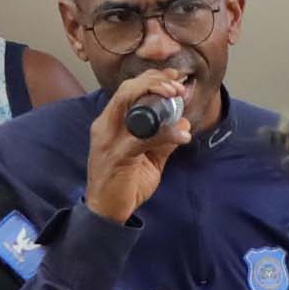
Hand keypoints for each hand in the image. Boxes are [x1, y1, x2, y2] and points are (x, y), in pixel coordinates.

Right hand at [83, 66, 193, 224]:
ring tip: (178, 98)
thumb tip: (183, 123)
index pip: (129, 89)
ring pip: (128, 102)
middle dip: (155, 81)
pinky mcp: (116, 156)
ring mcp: (108, 139)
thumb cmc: (125, 183)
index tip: (176, 77)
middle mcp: (105, 125)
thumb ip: (163, 139)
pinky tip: (182, 136)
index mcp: (111, 122)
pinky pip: (142, 137)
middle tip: (178, 86)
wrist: (108, 212)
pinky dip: (165, 133)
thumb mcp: (150, 157)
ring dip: (155, 95)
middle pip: (127, 89)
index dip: (153, 78)